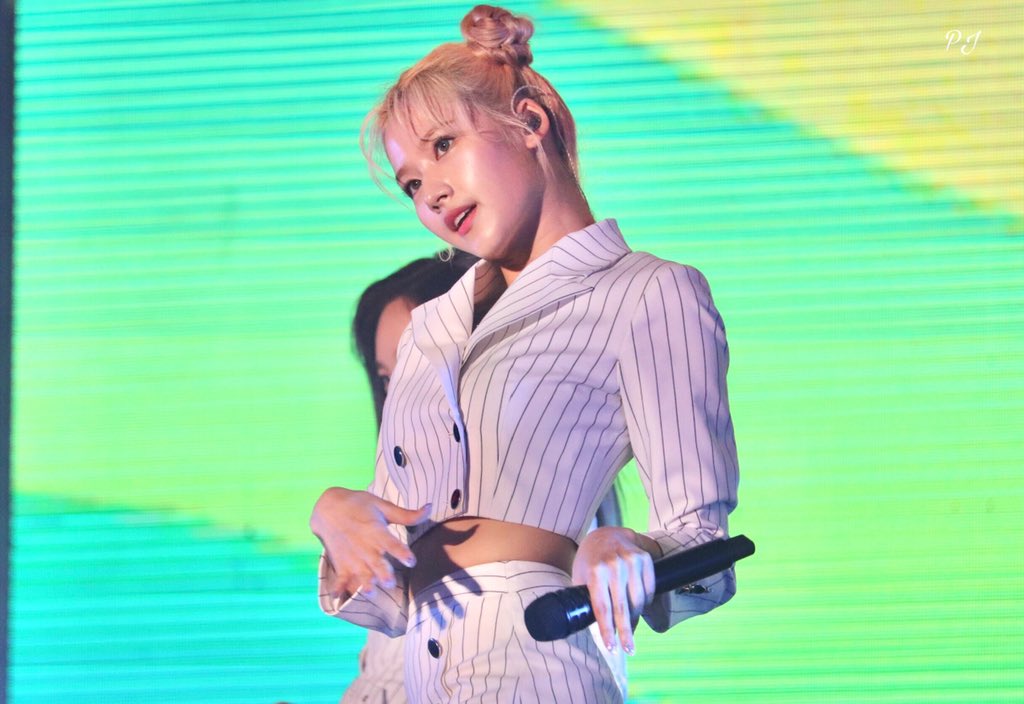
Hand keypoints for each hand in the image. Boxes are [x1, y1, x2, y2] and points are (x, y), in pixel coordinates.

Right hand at [310, 487, 429, 598]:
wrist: (328, 507)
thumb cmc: (360, 505)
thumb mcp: (383, 506)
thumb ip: (407, 514)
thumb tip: (430, 508)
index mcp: (377, 531)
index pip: (392, 544)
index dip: (401, 552)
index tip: (411, 561)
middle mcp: (365, 547)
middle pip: (376, 563)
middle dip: (383, 573)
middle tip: (389, 582)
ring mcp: (352, 557)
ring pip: (360, 574)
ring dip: (364, 584)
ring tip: (370, 592)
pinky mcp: (341, 564)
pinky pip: (339, 579)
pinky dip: (338, 588)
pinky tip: (337, 597)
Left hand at [572, 526, 657, 654]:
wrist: (606, 534)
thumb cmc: (590, 561)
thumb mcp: (580, 577)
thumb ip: (585, 598)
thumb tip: (586, 628)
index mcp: (595, 572)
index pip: (602, 608)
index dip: (607, 630)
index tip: (611, 648)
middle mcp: (614, 565)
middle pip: (622, 608)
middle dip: (626, 633)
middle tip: (628, 650)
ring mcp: (631, 561)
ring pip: (638, 600)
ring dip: (635, 619)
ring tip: (630, 629)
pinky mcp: (644, 559)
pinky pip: (649, 589)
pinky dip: (645, 603)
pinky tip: (639, 609)